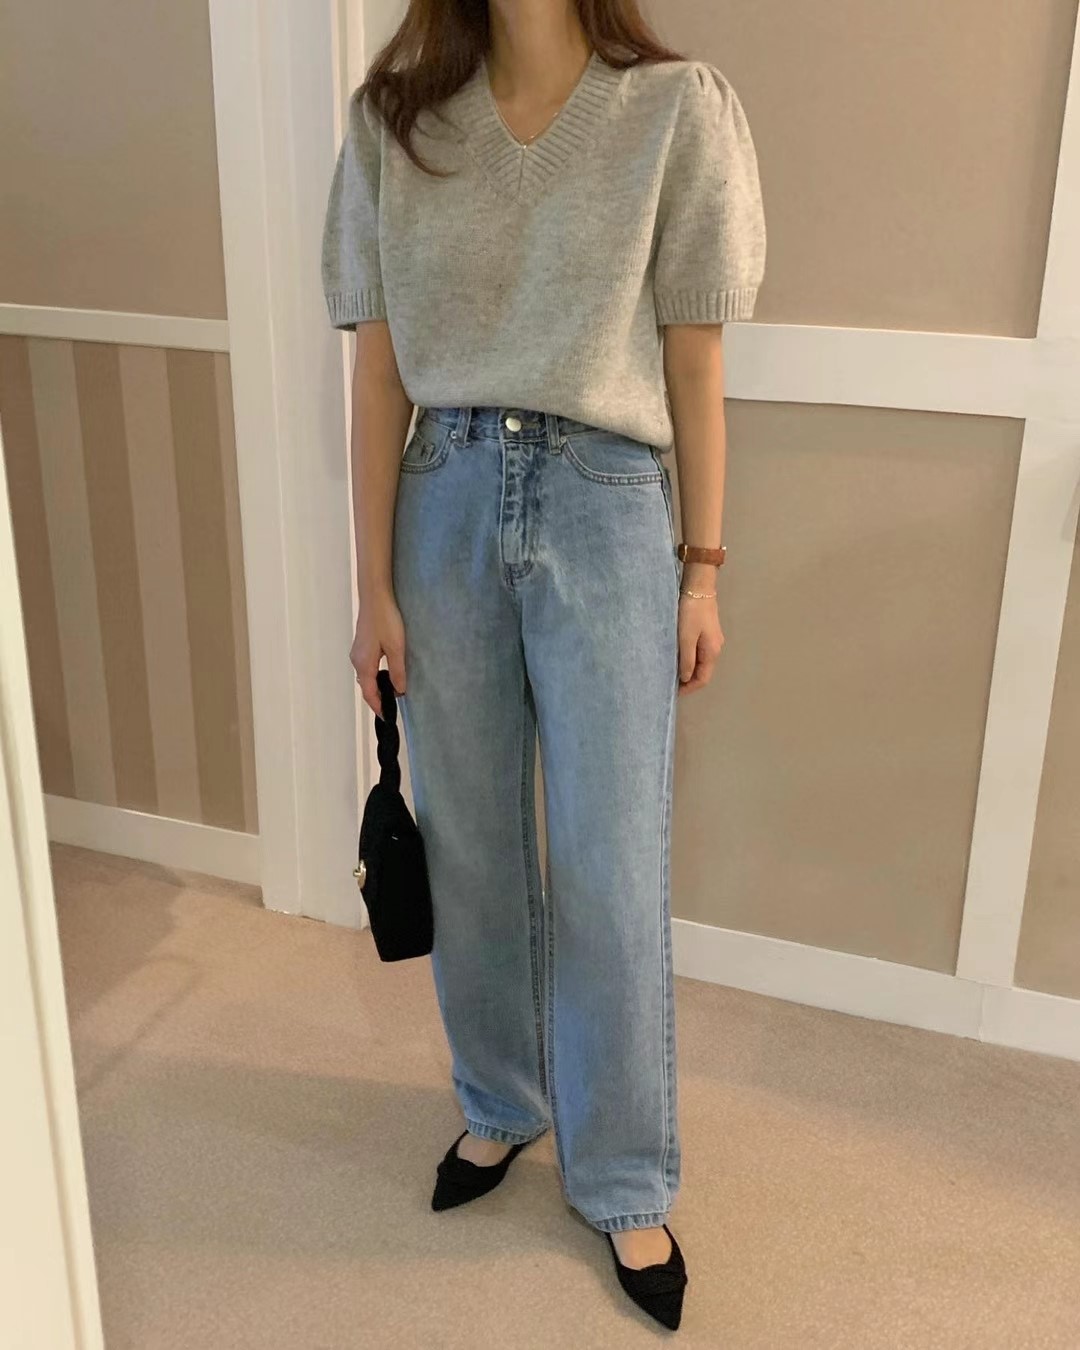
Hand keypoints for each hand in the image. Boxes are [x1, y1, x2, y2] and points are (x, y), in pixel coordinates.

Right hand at [351, 586, 406, 718]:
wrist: (375, 595)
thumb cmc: (386, 619)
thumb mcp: (396, 648)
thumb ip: (398, 671)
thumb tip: (399, 691)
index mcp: (363, 664)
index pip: (370, 694)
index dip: (379, 707)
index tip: (388, 717)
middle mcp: (357, 660)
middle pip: (366, 686)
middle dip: (378, 698)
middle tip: (392, 707)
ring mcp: (357, 651)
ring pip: (366, 676)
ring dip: (377, 686)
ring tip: (392, 693)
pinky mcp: (362, 643)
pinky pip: (366, 666)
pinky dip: (375, 675)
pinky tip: (387, 672)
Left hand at [677, 575, 723, 695]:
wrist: (699, 587)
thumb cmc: (691, 612)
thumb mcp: (686, 638)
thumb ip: (686, 660)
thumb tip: (686, 678)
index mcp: (712, 652)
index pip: (703, 679)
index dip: (689, 688)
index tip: (674, 691)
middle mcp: (715, 648)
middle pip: (703, 671)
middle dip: (688, 680)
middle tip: (670, 681)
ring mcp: (712, 640)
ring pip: (701, 662)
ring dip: (688, 668)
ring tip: (672, 670)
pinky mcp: (707, 631)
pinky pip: (699, 651)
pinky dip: (689, 658)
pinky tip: (678, 656)